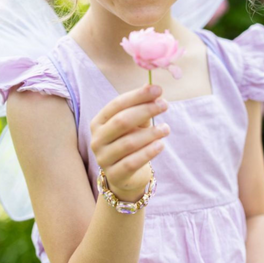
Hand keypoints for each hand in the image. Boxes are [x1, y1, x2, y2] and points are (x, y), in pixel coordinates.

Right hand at [90, 84, 169, 201]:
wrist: (126, 175)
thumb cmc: (130, 140)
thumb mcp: (135, 122)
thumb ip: (141, 105)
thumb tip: (152, 86)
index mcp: (99, 122)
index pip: (117, 104)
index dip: (137, 96)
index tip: (158, 90)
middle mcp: (97, 139)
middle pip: (121, 121)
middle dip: (145, 110)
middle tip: (164, 105)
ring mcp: (103, 158)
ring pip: (128, 143)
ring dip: (150, 133)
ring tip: (166, 128)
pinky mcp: (114, 175)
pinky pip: (132, 162)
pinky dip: (148, 152)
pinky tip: (161, 145)